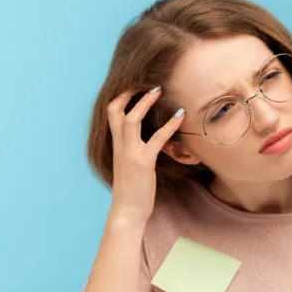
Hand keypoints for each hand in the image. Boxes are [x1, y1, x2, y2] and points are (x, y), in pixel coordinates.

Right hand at [105, 87, 184, 224]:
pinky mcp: (143, 163)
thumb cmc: (131, 190)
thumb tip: (145, 140)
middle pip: (115, 110)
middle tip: (145, 80)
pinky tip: (180, 117)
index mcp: (116, 145)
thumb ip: (132, 150)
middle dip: (128, 92)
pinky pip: (156, 139)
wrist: (126, 211)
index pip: (110, 112)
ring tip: (160, 89)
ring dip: (145, 102)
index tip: (134, 84)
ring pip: (132, 120)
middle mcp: (120, 146)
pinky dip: (169, 126)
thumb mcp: (128, 165)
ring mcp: (130, 153)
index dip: (120, 96)